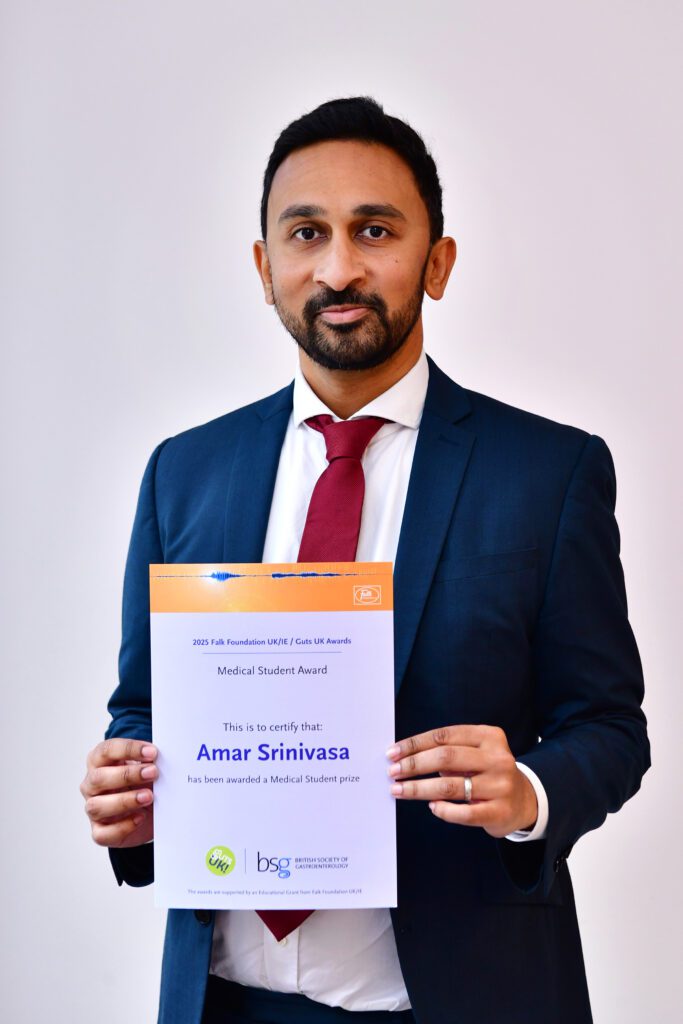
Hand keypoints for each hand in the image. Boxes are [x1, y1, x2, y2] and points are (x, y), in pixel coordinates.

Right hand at [80, 739, 157, 847]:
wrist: (149, 812)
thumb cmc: (144, 783)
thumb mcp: (147, 767)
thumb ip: (151, 760)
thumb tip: (164, 757)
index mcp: (100, 761)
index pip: (106, 750)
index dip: (129, 749)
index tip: (152, 752)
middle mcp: (92, 785)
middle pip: (99, 778)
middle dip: (128, 775)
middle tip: (153, 773)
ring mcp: (93, 809)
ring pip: (96, 806)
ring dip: (124, 801)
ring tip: (149, 796)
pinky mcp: (99, 832)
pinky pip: (103, 834)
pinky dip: (123, 826)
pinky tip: (141, 817)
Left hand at [387, 725, 537, 837]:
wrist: (525, 800)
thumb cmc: (488, 772)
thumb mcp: (476, 752)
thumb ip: (449, 751)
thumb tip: (405, 757)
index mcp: (489, 736)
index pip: (444, 736)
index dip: (415, 744)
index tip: (393, 752)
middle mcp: (497, 758)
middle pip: (445, 758)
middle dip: (413, 765)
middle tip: (392, 772)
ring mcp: (501, 785)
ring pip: (450, 786)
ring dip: (419, 788)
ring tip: (399, 790)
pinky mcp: (500, 811)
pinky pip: (464, 813)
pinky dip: (443, 810)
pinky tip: (431, 806)